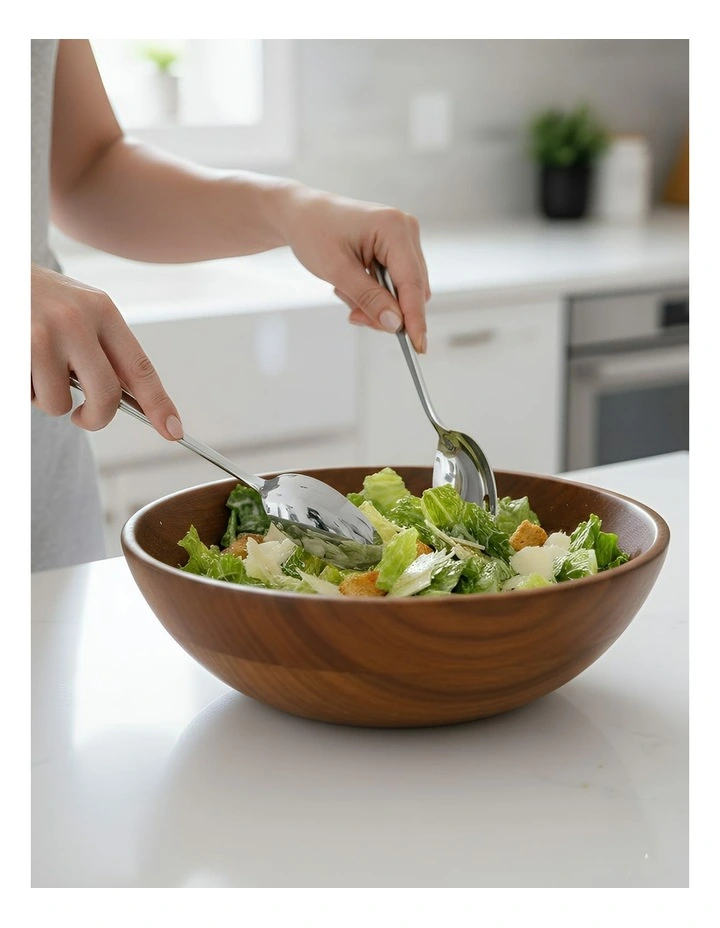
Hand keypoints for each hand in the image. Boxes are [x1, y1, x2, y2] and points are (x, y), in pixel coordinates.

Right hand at [31, 263, 182, 437]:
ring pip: (60, 404)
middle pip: (106, 396)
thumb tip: (126, 400)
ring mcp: (43, 335)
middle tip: (83, 417)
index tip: (173, 430)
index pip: (139, 367)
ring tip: (35, 369)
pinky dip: (25, 390)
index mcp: (102, 310)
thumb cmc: (36, 298)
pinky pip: (28, 397)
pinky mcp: (15, 350)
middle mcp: (77, 321)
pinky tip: (19, 362)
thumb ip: (102, 348)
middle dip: (96, 418)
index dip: (159, 404)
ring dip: (48, 399)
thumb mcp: (78, 309)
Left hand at [279, 187, 430, 352]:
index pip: (412, 283)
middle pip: (413, 290)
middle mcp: (406, 231)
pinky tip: (351, 285)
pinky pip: (395, 284)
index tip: (418, 346)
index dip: (415, 317)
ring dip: (377, 303)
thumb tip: (395, 324)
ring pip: (404, 291)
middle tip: (354, 316)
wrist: (301, 214)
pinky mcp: (396, 249)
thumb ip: (368, 298)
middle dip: (386, 311)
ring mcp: (403, 239)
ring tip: (344, 292)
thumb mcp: (337, 270)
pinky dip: (375, 294)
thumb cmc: (314, 232)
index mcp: (394, 228)